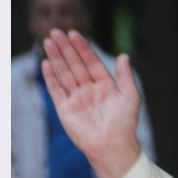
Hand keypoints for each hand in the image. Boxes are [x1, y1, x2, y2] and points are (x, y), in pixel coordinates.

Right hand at [41, 28, 141, 177]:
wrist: (113, 145)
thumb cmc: (125, 122)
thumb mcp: (130, 96)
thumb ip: (125, 76)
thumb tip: (124, 56)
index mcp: (105, 85)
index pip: (91, 62)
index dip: (83, 48)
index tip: (75, 33)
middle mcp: (89, 89)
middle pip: (75, 64)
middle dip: (66, 48)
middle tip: (56, 31)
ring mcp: (76, 98)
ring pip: (64, 73)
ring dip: (56, 57)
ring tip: (49, 41)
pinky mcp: (65, 109)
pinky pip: (56, 90)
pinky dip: (51, 77)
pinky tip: (46, 63)